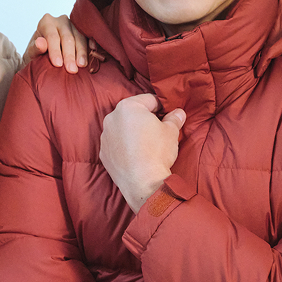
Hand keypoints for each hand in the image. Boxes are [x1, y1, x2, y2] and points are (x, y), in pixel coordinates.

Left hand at [22, 14, 87, 72]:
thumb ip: (35, 48)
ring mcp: (74, 25)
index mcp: (46, 22)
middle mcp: (61, 21)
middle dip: (69, 55)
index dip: (55, 51)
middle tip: (71, 70)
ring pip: (80, 37)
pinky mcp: (83, 32)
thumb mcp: (31, 53)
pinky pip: (88, 38)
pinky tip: (91, 55)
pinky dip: (90, 47)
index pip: (52, 36)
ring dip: (81, 53)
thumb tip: (40, 43)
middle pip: (67, 37)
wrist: (44, 55)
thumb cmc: (37, 54)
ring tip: (81, 66)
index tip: (57, 64)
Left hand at [99, 94, 185, 213]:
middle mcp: (112, 118)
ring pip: (122, 128)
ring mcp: (105, 136)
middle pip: (133, 113)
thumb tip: (179, 113)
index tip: (168, 115)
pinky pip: (116, 144)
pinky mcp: (103, 153)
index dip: (162, 107)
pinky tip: (136, 155)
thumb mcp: (171, 132)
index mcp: (128, 107)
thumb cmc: (157, 151)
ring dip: (133, 132)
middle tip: (159, 130)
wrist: (143, 182)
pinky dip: (125, 146)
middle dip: (145, 119)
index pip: (149, 100)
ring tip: (147, 144)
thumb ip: (174, 118)